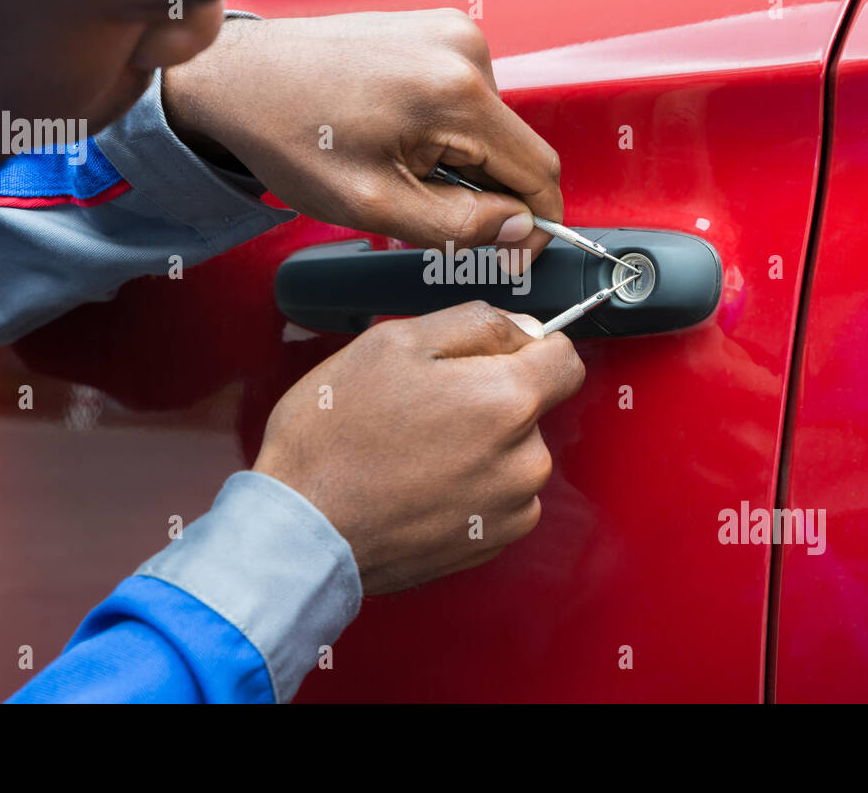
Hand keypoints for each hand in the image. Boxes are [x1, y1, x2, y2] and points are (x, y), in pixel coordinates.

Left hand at [163, 9, 562, 259]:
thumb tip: (518, 230)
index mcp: (457, 91)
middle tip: (423, 212)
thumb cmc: (291, 135)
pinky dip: (445, 132)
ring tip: (395, 166)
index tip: (514, 256)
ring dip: (460, 162)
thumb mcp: (372, 205)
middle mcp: (465, 49)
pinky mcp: (436, 30)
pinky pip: (467, 99)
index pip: (539, 170)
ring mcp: (451, 32)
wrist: (240, 78)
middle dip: (486, 193)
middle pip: (514, 149)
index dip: (536, 224)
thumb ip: (456, 227)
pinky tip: (393, 136)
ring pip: (490, 128)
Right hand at [253, 302, 584, 594]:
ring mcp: (511, 509)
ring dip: (479, 446)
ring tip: (413, 448)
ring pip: (514, 455)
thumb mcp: (394, 343)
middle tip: (423, 404)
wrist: (302, 530)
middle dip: (489, 398)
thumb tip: (524, 328)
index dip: (527, 345)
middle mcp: (525, 461)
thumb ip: (475, 323)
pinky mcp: (490, 544)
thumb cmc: (335, 437)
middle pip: (532, 408)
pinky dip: (469, 487)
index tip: (492, 354)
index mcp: (508, 401)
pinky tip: (419, 483)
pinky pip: (498, 498)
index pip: (565, 358)